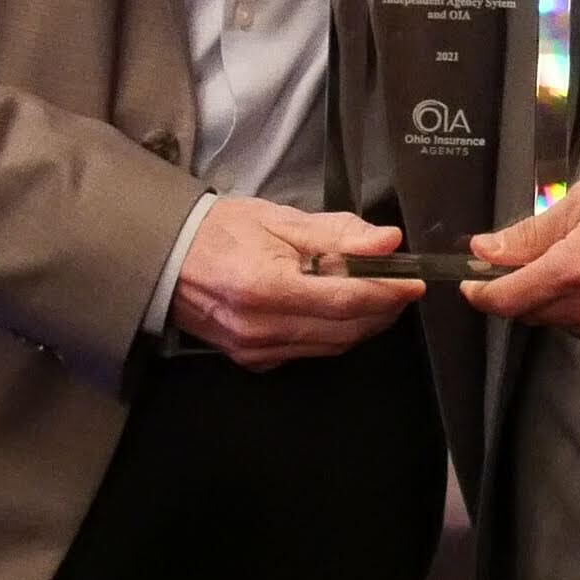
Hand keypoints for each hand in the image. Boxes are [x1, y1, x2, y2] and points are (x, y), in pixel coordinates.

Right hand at [170, 197, 418, 369]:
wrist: (164, 259)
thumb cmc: (219, 231)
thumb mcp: (279, 219)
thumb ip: (336, 233)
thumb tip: (387, 241)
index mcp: (267, 288)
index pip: (346, 299)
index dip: (388, 291)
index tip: (414, 279)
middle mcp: (262, 328)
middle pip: (345, 329)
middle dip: (382, 308)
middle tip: (401, 283)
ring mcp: (257, 350)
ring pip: (333, 345)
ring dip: (363, 322)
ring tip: (378, 292)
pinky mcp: (254, 360)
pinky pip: (310, 351)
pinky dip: (335, 333)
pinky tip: (340, 309)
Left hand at [463, 161, 579, 346]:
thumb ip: (536, 229)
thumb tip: (488, 249)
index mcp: (577, 270)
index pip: (508, 300)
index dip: (482, 294)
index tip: (471, 282)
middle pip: (532, 313)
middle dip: (520, 289)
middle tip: (523, 257)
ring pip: (562, 321)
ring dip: (554, 297)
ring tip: (578, 257)